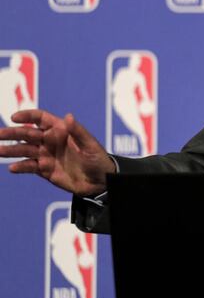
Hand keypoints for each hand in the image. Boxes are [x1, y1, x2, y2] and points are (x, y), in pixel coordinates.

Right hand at [0, 109, 115, 196]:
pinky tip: (12, 167)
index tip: (14, 117)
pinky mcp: (44, 170)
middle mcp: (50, 141)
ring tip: (0, 150)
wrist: (99, 181)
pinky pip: (29, 167)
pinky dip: (21, 167)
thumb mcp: (90, 144)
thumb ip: (78, 131)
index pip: (40, 119)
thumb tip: (68, 116)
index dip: (27, 116)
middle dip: (13, 133)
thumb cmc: (98, 158)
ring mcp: (46, 155)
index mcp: (60, 130)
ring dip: (11, 150)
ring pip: (24, 150)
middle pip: (27, 134)